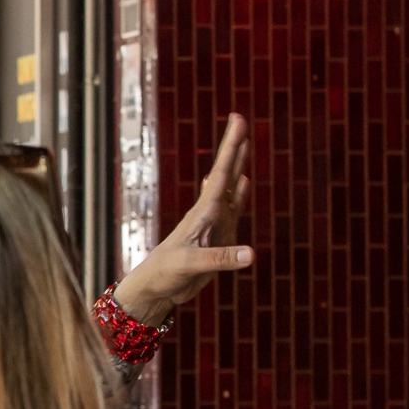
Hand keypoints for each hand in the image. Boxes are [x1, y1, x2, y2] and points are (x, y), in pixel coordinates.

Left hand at [112, 113, 255, 327]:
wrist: (156, 288)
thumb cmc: (166, 274)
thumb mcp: (192, 266)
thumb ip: (221, 259)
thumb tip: (252, 254)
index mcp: (202, 213)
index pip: (220, 173)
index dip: (231, 147)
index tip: (237, 120)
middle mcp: (208, 213)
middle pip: (225, 173)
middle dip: (234, 148)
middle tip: (240, 120)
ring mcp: (213, 224)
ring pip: (229, 188)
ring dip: (238, 166)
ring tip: (245, 145)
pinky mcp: (218, 238)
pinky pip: (233, 210)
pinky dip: (240, 194)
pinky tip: (243, 182)